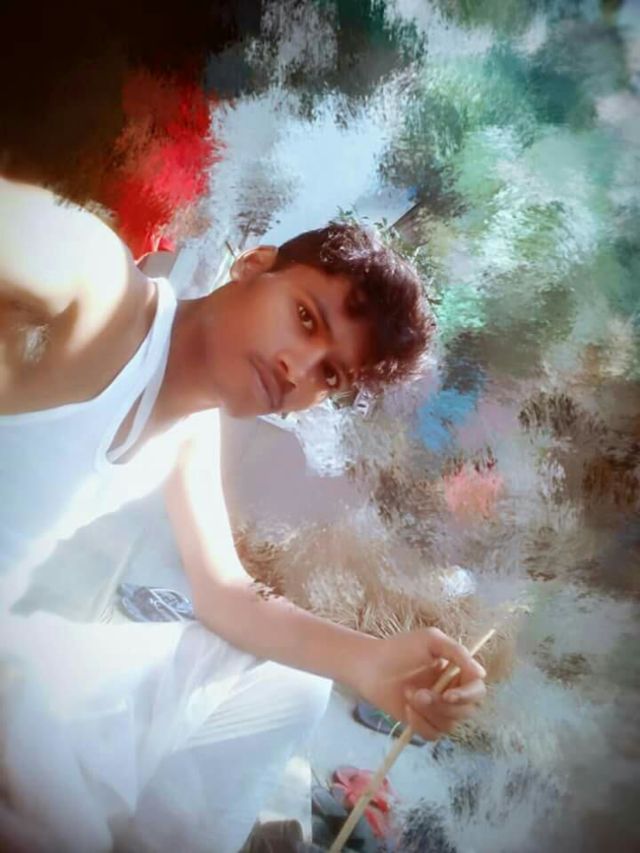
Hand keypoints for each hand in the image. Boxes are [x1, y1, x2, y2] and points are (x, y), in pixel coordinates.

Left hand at [352, 628, 486, 741]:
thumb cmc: (399, 648)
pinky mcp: (423, 723)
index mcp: (457, 672)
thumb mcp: (430, 640)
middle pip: (466, 711)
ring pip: (449, 724)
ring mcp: (437, 710)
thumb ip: (457, 652)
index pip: (477, 690)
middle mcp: (452, 692)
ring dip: (428, 712)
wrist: (369, 665)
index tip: (448, 694)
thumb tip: (481, 674)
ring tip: (408, 694)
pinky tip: (406, 708)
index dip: (467, 695)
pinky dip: (420, 723)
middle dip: (442, 705)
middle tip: (419, 693)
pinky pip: (433, 734)